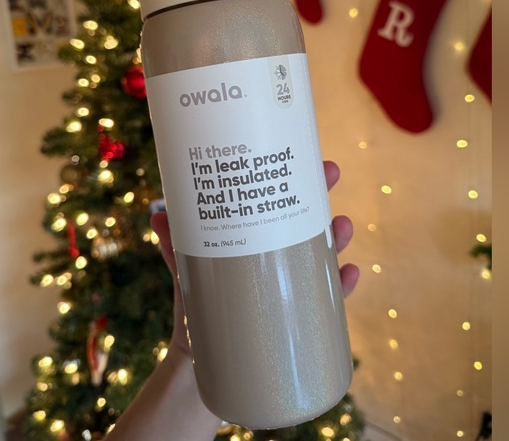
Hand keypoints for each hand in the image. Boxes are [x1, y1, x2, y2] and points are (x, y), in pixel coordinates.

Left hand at [151, 160, 359, 353]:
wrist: (200, 353)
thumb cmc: (198, 302)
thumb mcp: (188, 267)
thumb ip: (176, 245)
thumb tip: (157, 218)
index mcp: (257, 239)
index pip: (278, 202)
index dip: (295, 177)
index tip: (308, 154)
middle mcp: (278, 257)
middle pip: (307, 221)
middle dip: (322, 195)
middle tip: (331, 173)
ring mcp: (290, 286)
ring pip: (321, 256)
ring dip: (338, 237)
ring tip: (342, 226)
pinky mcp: (297, 316)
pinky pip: (326, 300)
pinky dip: (341, 286)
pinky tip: (350, 274)